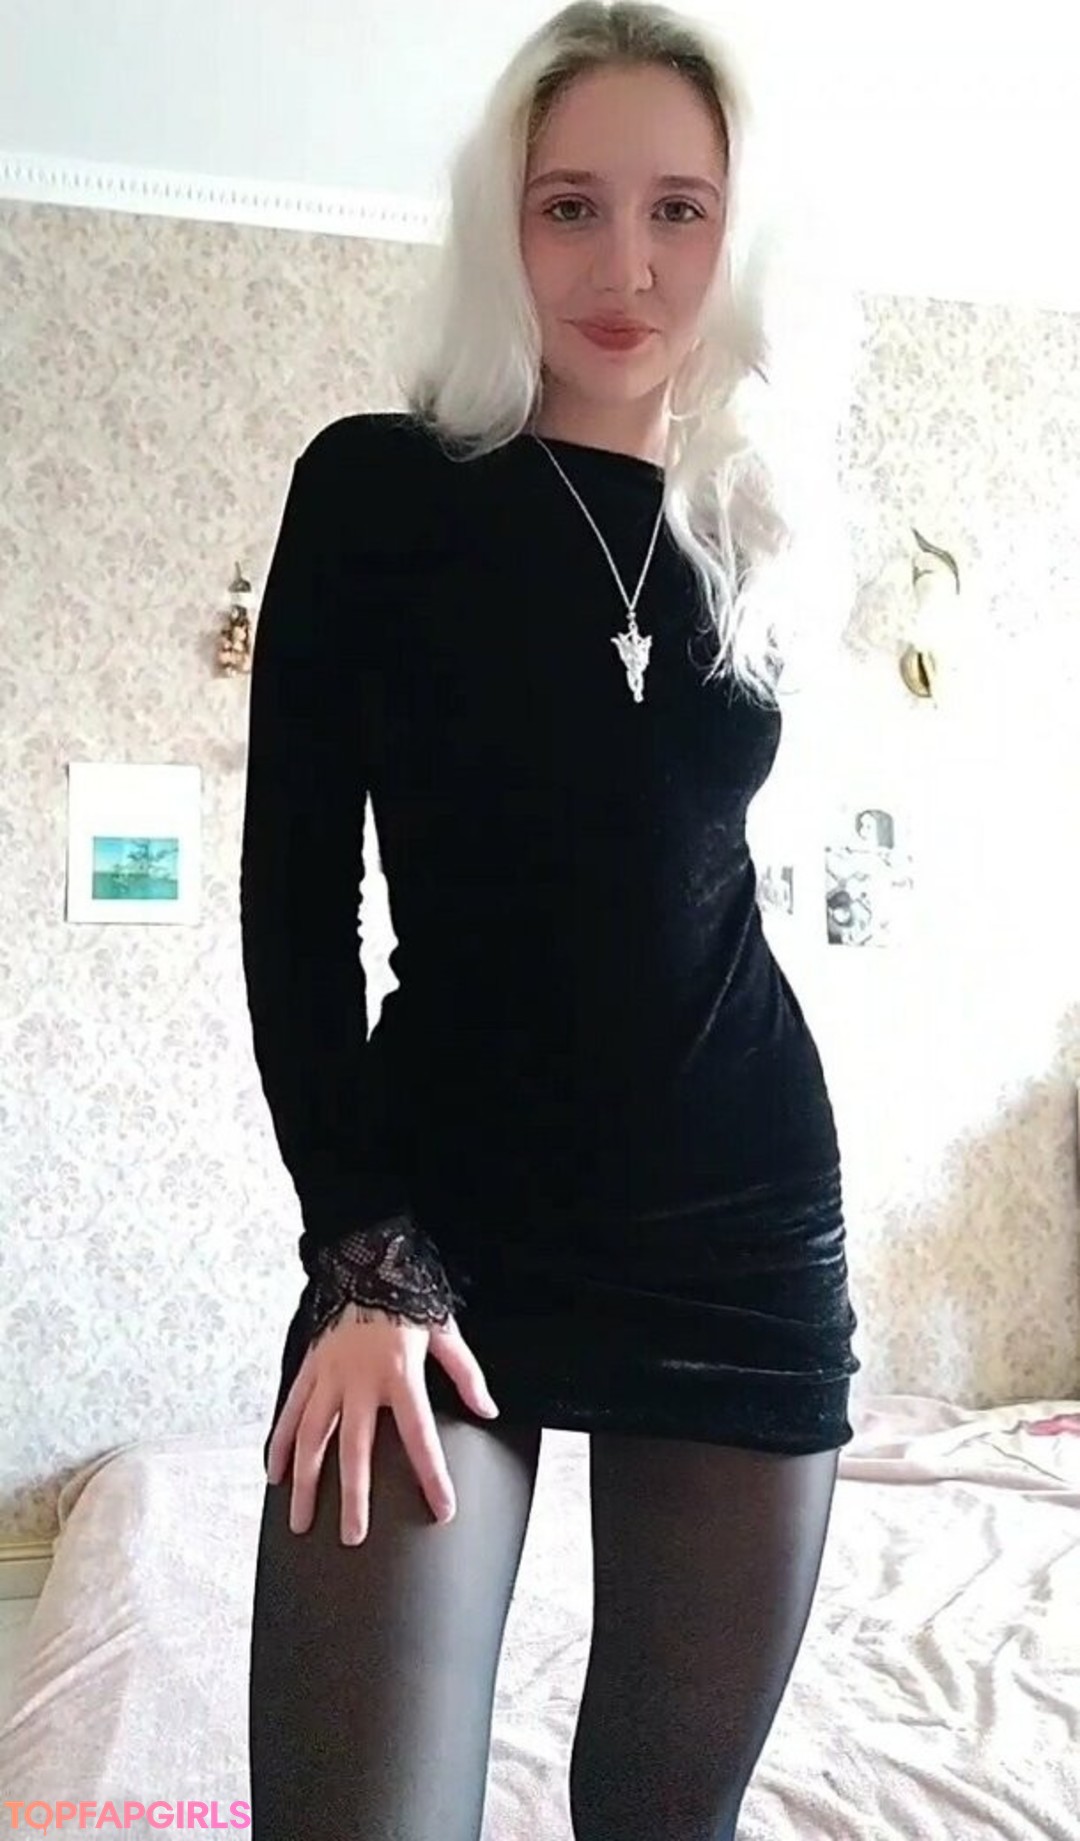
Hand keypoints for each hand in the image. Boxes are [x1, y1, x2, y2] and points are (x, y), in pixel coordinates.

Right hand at [265, 1309, 499, 1544]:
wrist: (365, 1257)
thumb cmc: (409, 1296)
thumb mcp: (445, 1331)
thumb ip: (466, 1374)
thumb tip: (488, 1410)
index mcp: (400, 1374)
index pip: (420, 1436)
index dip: (432, 1476)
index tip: (442, 1510)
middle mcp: (360, 1381)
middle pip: (355, 1451)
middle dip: (354, 1498)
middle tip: (353, 1538)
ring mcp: (329, 1376)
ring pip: (313, 1439)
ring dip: (306, 1483)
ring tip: (301, 1523)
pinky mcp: (309, 1367)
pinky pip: (291, 1411)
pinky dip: (280, 1443)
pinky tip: (274, 1476)